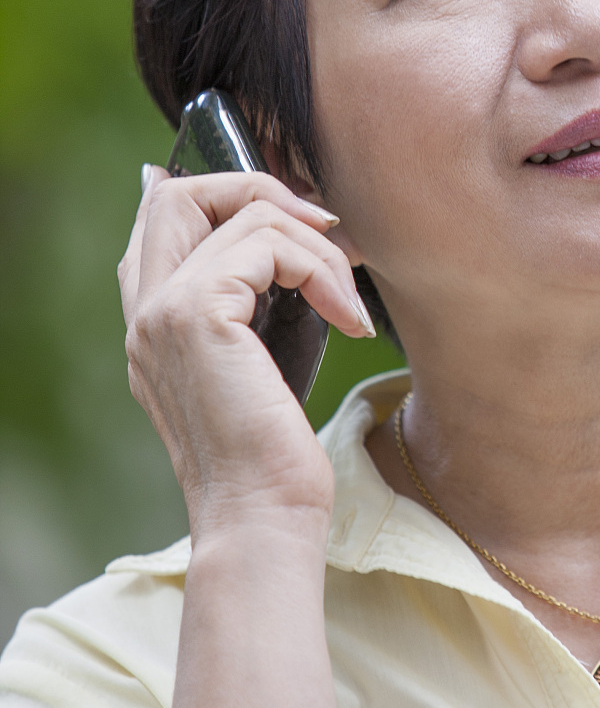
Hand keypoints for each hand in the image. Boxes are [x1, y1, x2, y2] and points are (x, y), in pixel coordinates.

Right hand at [120, 169, 375, 540]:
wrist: (263, 517)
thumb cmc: (274, 451)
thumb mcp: (265, 355)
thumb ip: (262, 294)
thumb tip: (300, 230)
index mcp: (152, 321)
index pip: (162, 216)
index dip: (229, 196)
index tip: (300, 223)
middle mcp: (144, 311)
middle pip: (180, 192)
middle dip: (260, 190)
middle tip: (323, 233)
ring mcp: (162, 310)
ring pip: (243, 212)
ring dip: (317, 245)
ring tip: (347, 300)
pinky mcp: (197, 315)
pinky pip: (268, 243)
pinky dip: (322, 269)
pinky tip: (348, 318)